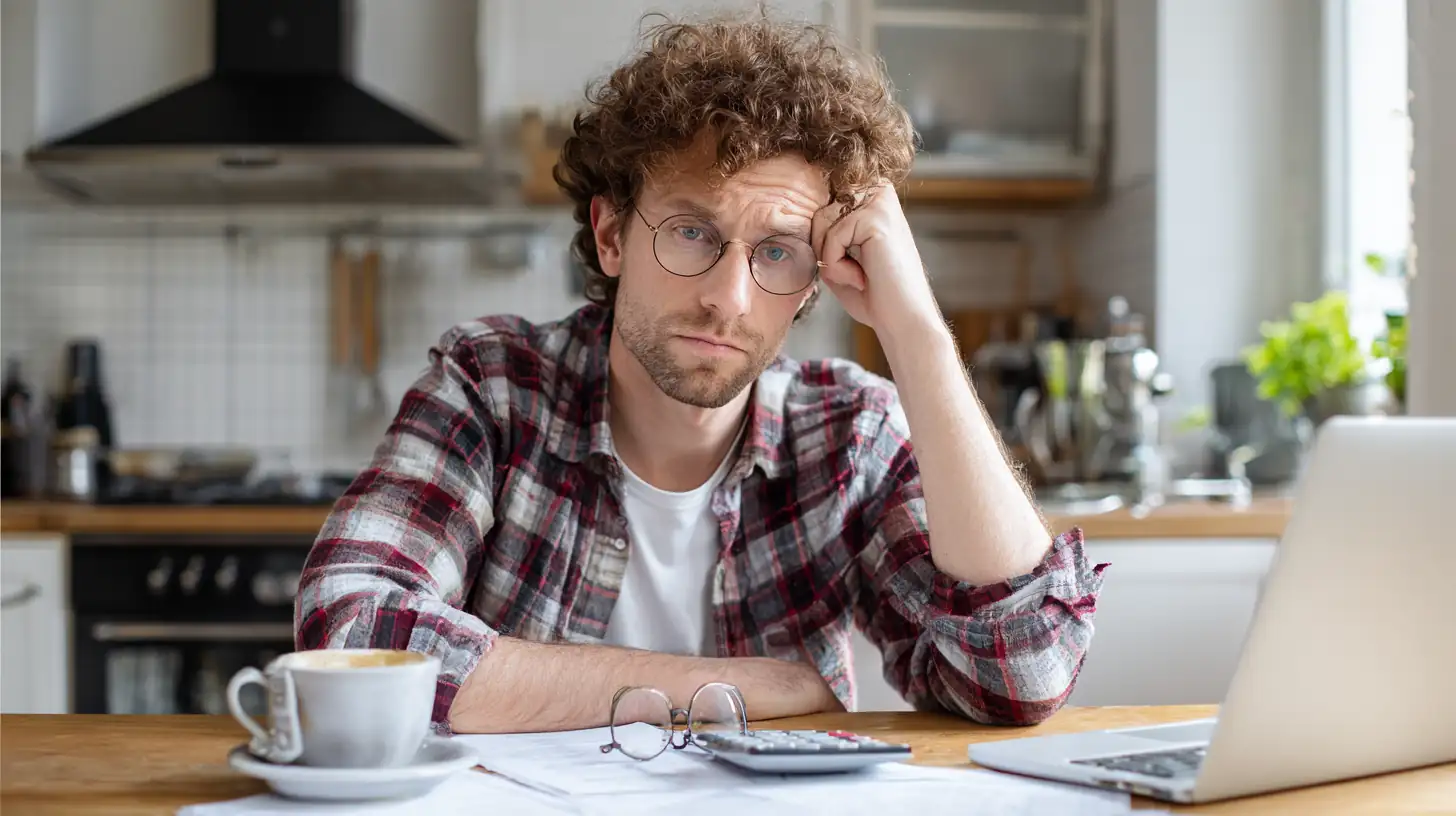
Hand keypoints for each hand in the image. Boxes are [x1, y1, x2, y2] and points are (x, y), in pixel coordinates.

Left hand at [811, 181, 941, 336]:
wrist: (903, 320)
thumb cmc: (875, 295)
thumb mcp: (841, 256)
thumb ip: (824, 233)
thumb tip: (796, 219)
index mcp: (873, 197)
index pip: (822, 210)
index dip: (824, 246)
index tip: (852, 267)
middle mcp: (878, 192)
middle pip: (819, 215)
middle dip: (825, 253)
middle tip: (854, 275)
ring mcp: (879, 202)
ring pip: (821, 224)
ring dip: (831, 261)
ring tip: (859, 277)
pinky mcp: (875, 218)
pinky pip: (831, 240)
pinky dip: (837, 268)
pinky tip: (861, 279)